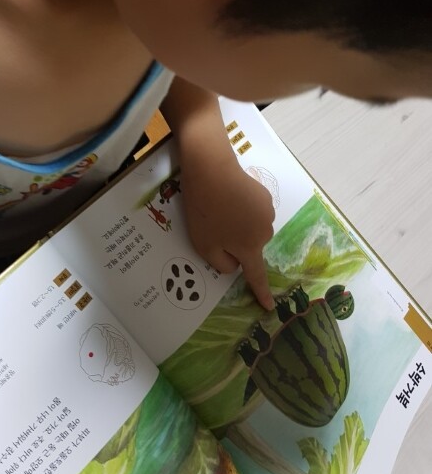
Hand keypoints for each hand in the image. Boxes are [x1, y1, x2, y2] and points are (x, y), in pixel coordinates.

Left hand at [161, 78, 274, 308]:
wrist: (212, 167)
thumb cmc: (205, 210)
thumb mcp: (204, 245)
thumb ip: (221, 263)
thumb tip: (235, 266)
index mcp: (249, 248)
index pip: (256, 275)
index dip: (262, 292)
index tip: (269, 306)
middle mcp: (264, 231)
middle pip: (249, 246)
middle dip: (235, 242)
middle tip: (212, 225)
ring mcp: (267, 210)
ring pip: (251, 227)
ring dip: (238, 223)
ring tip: (218, 207)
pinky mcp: (264, 194)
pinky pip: (252, 210)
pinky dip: (241, 208)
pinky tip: (226, 195)